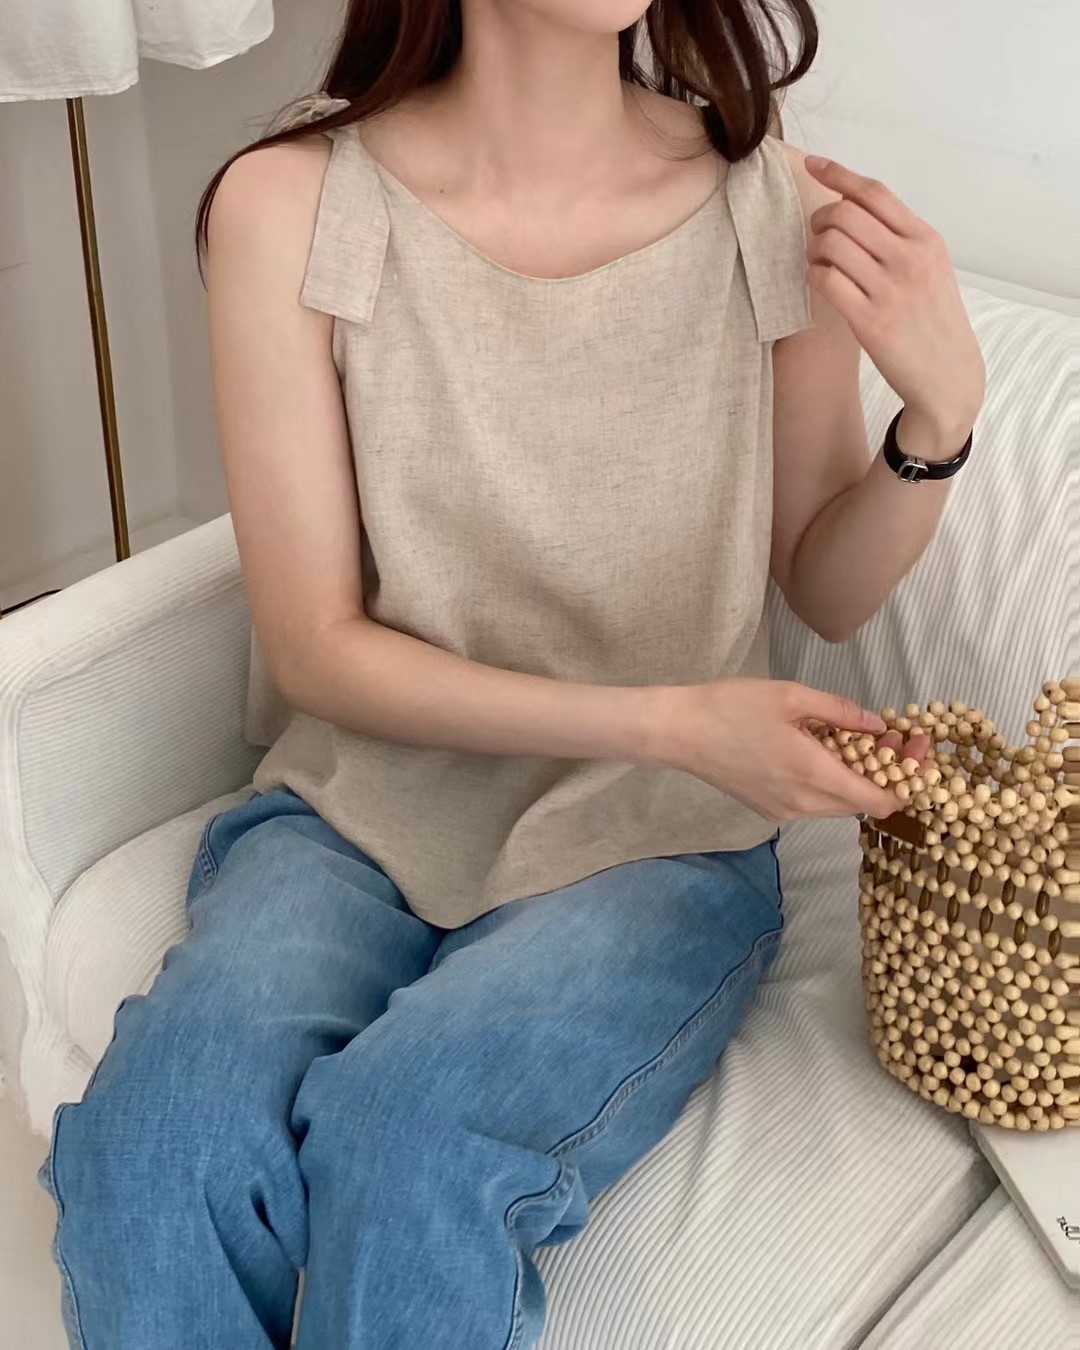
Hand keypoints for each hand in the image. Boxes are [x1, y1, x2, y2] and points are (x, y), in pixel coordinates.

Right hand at [655, 678, 928, 821]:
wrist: (679, 732)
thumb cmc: (732, 707)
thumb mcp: (791, 696)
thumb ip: (841, 712)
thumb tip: (879, 726)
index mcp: (813, 774)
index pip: (881, 801)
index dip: (908, 780)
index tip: (914, 748)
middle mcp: (803, 804)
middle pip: (863, 804)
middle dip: (886, 774)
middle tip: (889, 737)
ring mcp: (785, 811)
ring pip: (838, 804)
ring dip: (857, 778)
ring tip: (856, 741)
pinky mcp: (769, 810)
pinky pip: (814, 802)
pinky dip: (830, 783)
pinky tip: (822, 753)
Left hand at [803, 155, 985, 450]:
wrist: (948, 376)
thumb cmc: (932, 321)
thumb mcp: (930, 269)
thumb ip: (899, 239)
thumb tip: (852, 208)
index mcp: (925, 239)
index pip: (875, 192)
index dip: (838, 173)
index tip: (812, 164)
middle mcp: (910, 258)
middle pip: (845, 214)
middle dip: (820, 219)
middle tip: (817, 235)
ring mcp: (890, 290)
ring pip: (831, 244)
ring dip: (814, 249)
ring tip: (820, 262)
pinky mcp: (871, 321)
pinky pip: (826, 281)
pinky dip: (814, 276)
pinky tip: (820, 284)